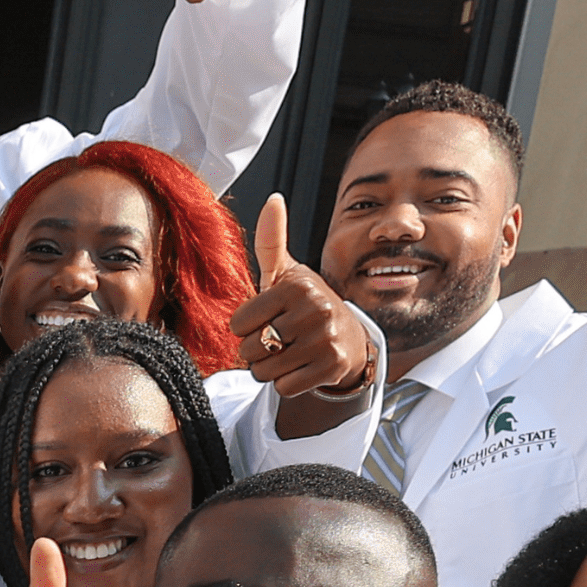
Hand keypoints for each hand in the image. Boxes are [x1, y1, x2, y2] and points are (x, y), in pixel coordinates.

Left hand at [223, 194, 370, 395]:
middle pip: (249, 349)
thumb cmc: (305, 304)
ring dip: (268, 369)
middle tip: (277, 339)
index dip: (245, 327)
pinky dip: (285, 383)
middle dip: (256, 350)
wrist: (348, 337)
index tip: (265, 319)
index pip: (237, 324)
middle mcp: (315, 310)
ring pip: (264, 371)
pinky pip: (284, 387)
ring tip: (287, 353)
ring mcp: (326, 340)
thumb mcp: (286, 273)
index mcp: (296, 286)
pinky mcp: (333, 367)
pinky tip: (301, 367)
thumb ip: (271, 241)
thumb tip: (273, 199)